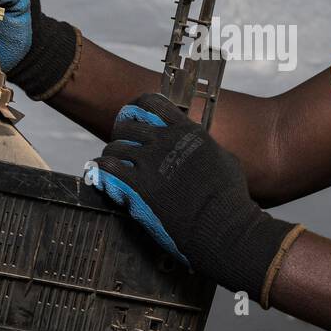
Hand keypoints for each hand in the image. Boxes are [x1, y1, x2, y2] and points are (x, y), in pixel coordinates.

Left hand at [84, 93, 301, 304]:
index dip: (137, 110)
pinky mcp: (137, 187)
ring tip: (113, 167)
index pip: (151, 103)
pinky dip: (101, 171)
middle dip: (122, 136)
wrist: (222, 226)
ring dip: (112, 156)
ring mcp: (150, 163)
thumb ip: (208, 147)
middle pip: (127, 125)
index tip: (132, 118)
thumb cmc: (230, 198)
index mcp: (187, 131)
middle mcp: (166, 142)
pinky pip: (106, 168)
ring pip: (114, 147)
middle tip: (122, 148)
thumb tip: (207, 147)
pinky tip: (102, 178)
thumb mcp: (226, 160)